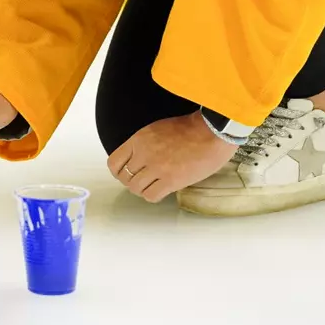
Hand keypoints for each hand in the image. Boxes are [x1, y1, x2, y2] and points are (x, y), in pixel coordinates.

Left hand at [106, 112, 236, 202]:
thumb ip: (143, 145)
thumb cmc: (190, 128)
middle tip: (141, 180)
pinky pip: (151, 196)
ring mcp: (157, 168)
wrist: (211, 132)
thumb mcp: (157, 129)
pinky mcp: (171, 181)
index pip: (114, 162)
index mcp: (138, 139)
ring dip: (141, 189)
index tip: (125, 173)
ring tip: (151, 186)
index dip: (118, 171)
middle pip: (125, 178)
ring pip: (136, 189)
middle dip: (131, 181)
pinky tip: (160, 190)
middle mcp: (144, 154)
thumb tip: (136, 161)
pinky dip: (152, 195)